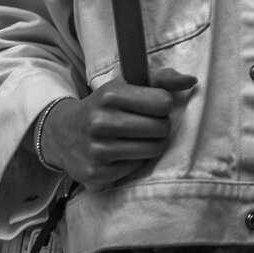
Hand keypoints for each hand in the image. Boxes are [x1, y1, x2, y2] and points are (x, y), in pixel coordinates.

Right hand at [39, 69, 198, 190]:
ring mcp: (97, 151)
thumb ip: (161, 79)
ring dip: (151, 144)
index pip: (163, 102)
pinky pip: (137, 168)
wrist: (61, 133)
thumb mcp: (125, 85)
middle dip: (160, 126)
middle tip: (146, 124)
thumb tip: (192, 81)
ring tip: (137, 138)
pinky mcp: (96, 174)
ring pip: (153, 150)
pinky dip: (135, 160)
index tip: (152, 105)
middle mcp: (100, 123)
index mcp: (109, 96)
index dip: (162, 104)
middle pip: (162, 128)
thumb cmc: (103, 106)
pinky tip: (121, 152)